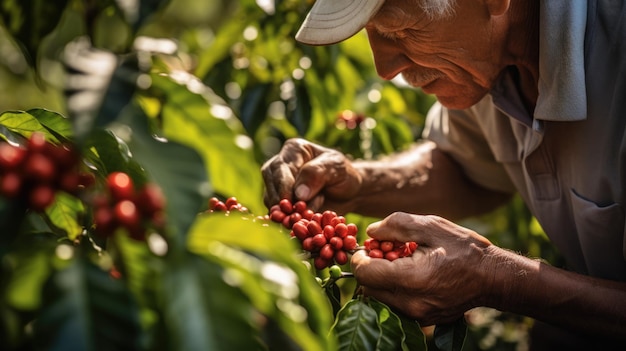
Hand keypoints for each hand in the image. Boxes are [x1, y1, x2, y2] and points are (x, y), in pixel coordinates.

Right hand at [261, 138, 361, 211]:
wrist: (349, 193)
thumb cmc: (344, 175)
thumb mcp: (336, 168)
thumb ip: (316, 175)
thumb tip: (298, 194)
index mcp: (294, 149)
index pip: (281, 168)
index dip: (284, 188)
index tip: (291, 205)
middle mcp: (281, 164)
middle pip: (271, 183)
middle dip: (283, 202)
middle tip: (295, 217)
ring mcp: (278, 183)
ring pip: (271, 199)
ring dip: (286, 213)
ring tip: (307, 216)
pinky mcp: (280, 200)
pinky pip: (276, 212)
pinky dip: (288, 219)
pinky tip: (303, 221)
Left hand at [351, 212, 493, 325]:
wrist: (493, 277)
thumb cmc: (464, 248)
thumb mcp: (431, 226)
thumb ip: (396, 225)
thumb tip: (371, 232)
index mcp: (410, 278)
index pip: (364, 273)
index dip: (360, 256)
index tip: (370, 245)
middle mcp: (410, 303)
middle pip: (367, 288)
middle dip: (369, 268)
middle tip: (385, 252)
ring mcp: (416, 316)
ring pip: (379, 298)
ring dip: (381, 280)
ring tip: (400, 263)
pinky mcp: (422, 321)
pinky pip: (395, 305)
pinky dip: (394, 290)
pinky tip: (410, 276)